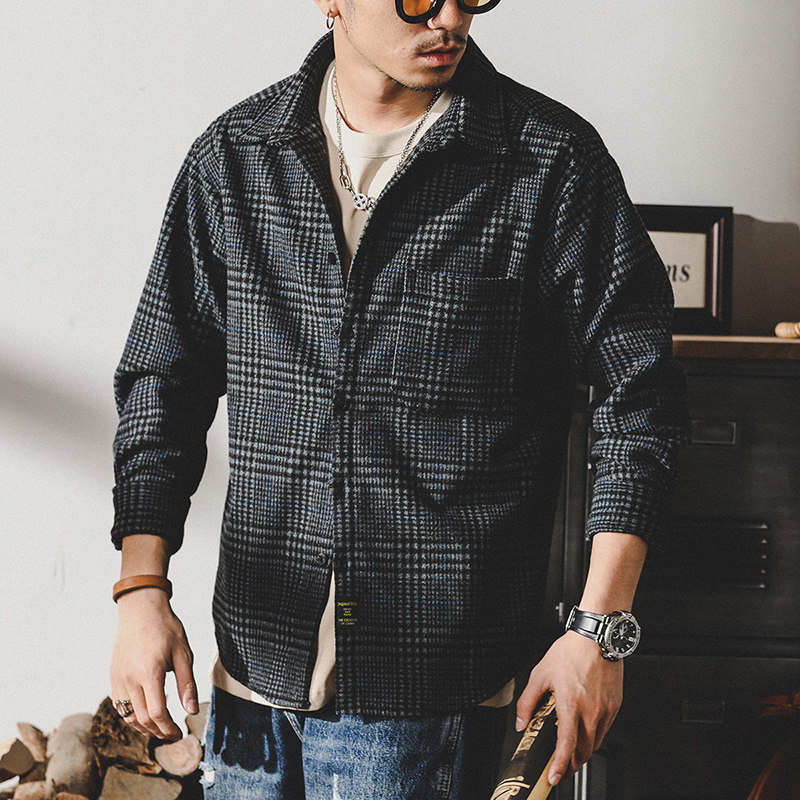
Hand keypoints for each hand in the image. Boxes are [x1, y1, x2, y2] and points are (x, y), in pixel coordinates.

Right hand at [110, 588, 197, 740]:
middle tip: (172, 734)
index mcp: (149, 673)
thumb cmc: (166, 628)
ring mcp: (118, 678)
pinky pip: (120, 705)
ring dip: (144, 727)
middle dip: (158, 731)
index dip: (168, 728)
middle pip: (142, 719)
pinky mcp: (113, 676)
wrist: (141, 609)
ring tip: (160, 728)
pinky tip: (145, 713)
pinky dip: (132, 715)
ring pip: (127, 716)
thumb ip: (187, 684)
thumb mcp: (183, 654)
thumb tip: (191, 710)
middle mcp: (130, 679)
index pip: (157, 713)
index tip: (179, 733)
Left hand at [515, 631, 622, 785]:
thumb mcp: (540, 674)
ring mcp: (606, 710)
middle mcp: (592, 712)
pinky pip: (605, 730)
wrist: (597, 637)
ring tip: (571, 752)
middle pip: (584, 753)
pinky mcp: (615, 706)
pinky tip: (585, 731)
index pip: (567, 746)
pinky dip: (594, 737)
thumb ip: (528, 701)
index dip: (559, 765)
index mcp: (571, 705)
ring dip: (583, 753)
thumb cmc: (571, 652)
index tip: (554, 777)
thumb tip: (522, 722)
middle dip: (571, 766)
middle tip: (560, 769)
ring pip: (596, 744)